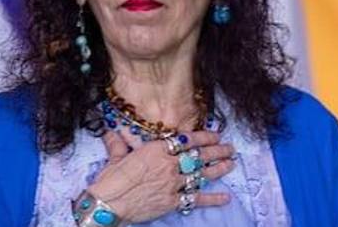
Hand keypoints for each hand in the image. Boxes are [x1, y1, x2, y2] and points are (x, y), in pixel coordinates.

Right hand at [86, 129, 236, 222]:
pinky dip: (212, 199)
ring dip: (219, 169)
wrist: (106, 204)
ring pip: (202, 174)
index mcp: (158, 150)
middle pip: (200, 155)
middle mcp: (170, 164)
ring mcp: (173, 183)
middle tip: (229, 149)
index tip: (216, 135)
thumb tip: (111, 132)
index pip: (188, 140)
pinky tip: (225, 198)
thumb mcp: (116, 158)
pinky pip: (196, 198)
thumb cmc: (109, 180)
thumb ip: (118, 144)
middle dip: (218, 151)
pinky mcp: (172, 201)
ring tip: (231, 164)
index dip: (205, 137)